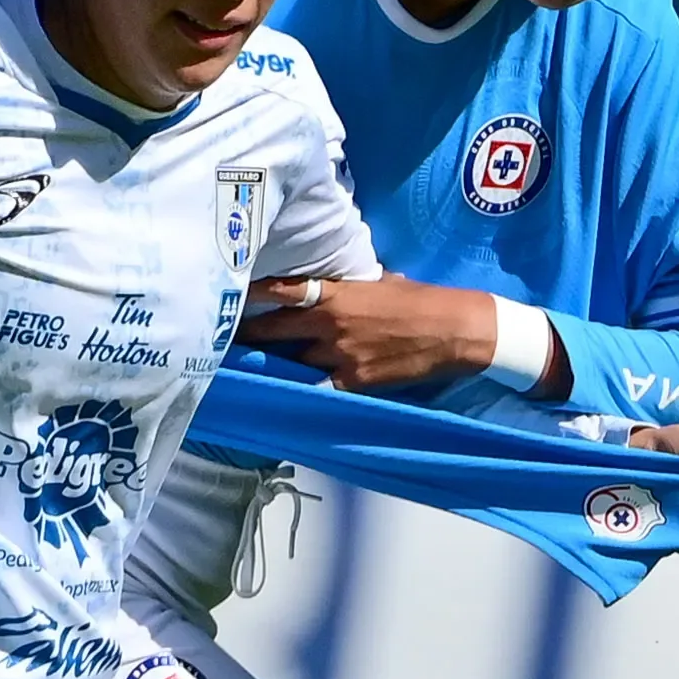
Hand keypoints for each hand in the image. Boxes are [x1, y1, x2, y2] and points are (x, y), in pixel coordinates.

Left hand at [237, 277, 500, 389]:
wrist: (452, 330)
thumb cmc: (420, 301)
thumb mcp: (381, 283)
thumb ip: (351, 287)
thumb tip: (339, 284)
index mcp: (336, 294)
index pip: (284, 291)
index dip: (254, 295)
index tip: (232, 297)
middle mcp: (330, 325)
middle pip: (276, 331)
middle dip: (251, 336)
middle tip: (227, 340)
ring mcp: (340, 355)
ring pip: (294, 363)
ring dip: (278, 365)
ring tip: (253, 370)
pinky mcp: (353, 381)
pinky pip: (319, 387)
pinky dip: (306, 388)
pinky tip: (289, 395)